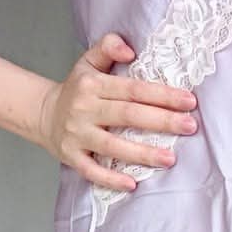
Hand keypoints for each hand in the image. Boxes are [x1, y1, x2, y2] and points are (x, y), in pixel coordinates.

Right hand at [35, 33, 198, 190]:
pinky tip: (132, 184)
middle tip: (190, 126)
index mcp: (93, 84)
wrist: (42, 114)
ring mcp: (77, 135)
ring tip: (170, 158)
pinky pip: (92, 170)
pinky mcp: (71, 156)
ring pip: (112, 146)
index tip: (188, 101)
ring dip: (143, 153)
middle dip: (162, 121)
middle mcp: (84, 109)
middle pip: (127, 115)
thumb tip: (130, 50)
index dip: (162, 95)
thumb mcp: (88, 61)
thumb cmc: (76, 89)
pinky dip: (111, 179)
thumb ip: (108, 47)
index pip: (133, 89)